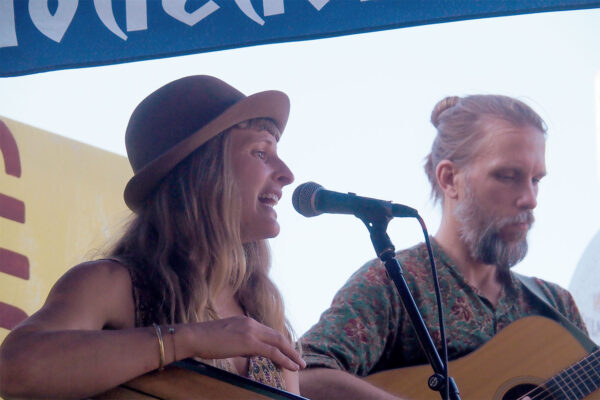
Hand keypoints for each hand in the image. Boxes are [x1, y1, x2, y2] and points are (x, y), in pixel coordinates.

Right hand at [188, 316, 304, 370]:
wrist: (193, 336)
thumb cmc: (204, 340)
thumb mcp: (226, 338)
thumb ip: (239, 341)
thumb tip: (247, 351)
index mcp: (246, 321)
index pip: (268, 332)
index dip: (280, 343)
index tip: (287, 352)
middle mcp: (251, 323)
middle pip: (277, 336)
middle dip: (290, 348)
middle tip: (299, 360)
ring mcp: (251, 331)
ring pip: (278, 342)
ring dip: (291, 355)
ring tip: (299, 365)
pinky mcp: (249, 342)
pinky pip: (272, 351)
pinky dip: (284, 359)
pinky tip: (291, 366)